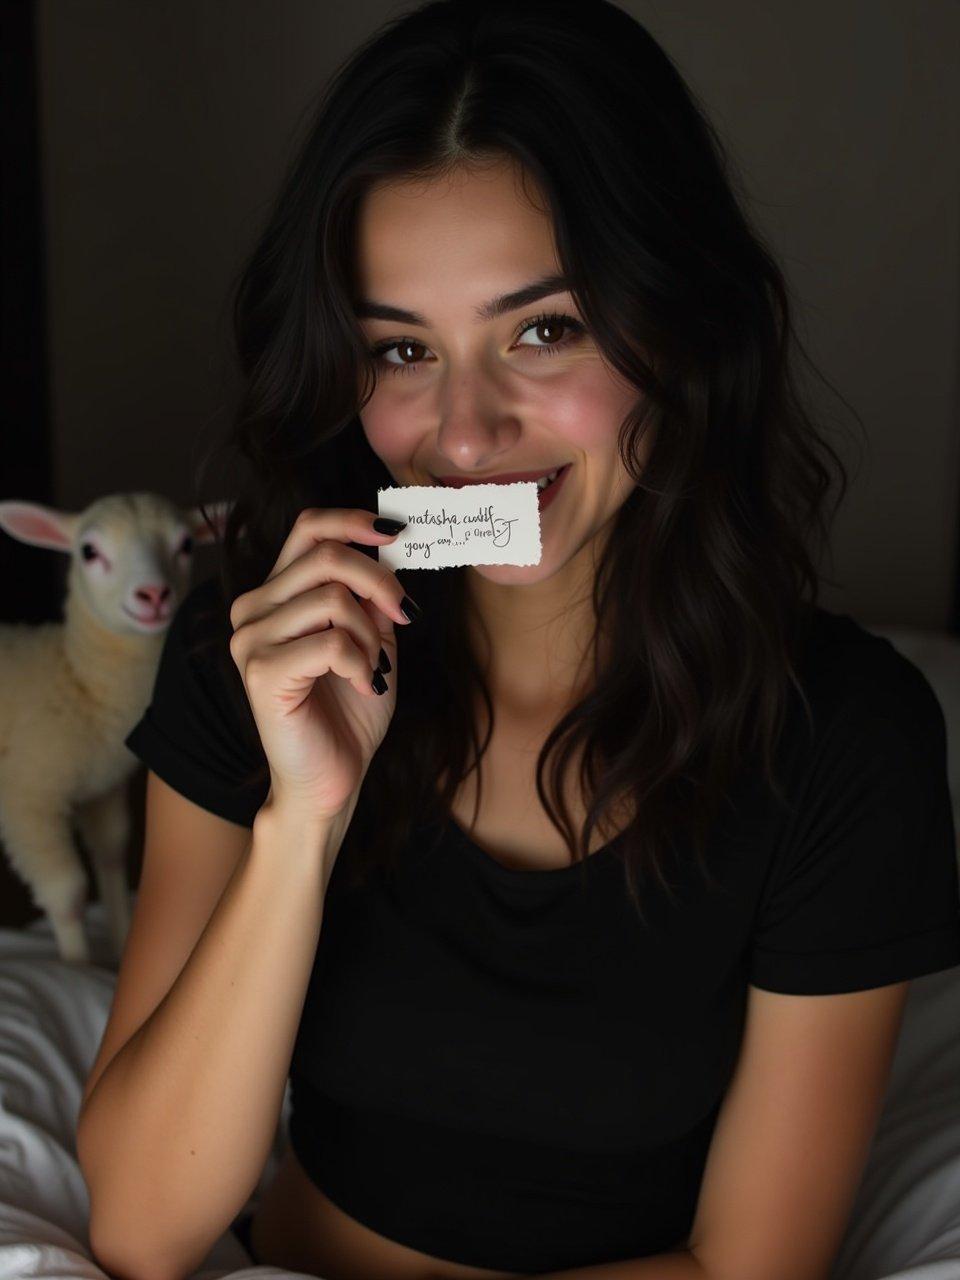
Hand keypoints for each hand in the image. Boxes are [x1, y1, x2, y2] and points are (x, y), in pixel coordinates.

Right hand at [227, 507, 416, 822]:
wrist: (331, 781)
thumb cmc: (349, 712)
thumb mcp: (372, 640)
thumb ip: (372, 596)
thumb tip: (390, 546)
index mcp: (275, 595)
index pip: (309, 529)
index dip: (354, 521)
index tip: (397, 535)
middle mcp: (252, 610)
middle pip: (327, 557)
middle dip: (380, 582)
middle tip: (405, 616)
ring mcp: (250, 640)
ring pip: (334, 600)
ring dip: (372, 636)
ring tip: (374, 670)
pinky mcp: (261, 673)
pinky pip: (332, 642)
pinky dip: (363, 664)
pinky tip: (365, 686)